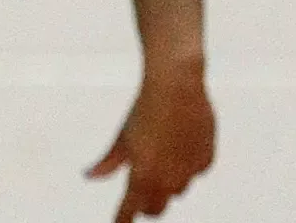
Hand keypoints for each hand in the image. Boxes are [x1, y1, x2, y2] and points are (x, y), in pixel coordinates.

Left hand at [87, 68, 215, 221]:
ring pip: (177, 190)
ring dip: (167, 184)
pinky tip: (181, 145)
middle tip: (140, 196)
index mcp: (142, 175)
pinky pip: (195, 173)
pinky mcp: (206, 161)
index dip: (122, 220)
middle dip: (147, 205)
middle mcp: (167, 180)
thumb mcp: (122, 137)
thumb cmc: (144, 111)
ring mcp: (189, 172)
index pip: (129, 210)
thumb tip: (89, 176)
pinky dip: (187, 166)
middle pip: (156, 208)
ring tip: (161, 158)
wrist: (176, 86)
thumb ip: (108, 162)